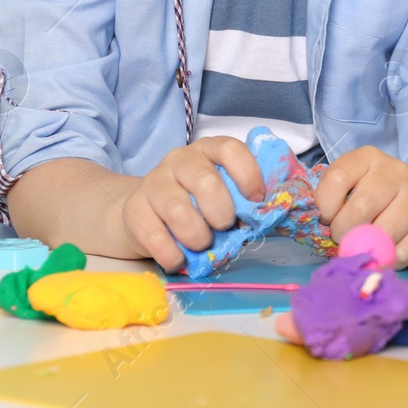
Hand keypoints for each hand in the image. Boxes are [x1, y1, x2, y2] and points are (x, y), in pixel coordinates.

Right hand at [117, 137, 263, 270]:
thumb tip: (274, 218)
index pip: (229, 149)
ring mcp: (154, 183)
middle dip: (222, 212)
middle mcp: (179, 161)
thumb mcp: (219, 192)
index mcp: (207, 150)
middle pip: (205, 181)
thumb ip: (242, 199)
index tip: (257, 199)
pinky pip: (155, 237)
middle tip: (225, 226)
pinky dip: (173, 255)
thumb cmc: (193, 203)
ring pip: (179, 211)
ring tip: (202, 243)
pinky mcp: (134, 210)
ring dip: (198, 237)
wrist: (141, 212)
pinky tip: (180, 259)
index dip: (248, 173)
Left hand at [313, 145, 407, 267]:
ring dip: (368, 248)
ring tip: (365, 246)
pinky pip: (404, 251)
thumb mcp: (349, 188)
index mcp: (368, 158)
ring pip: (384, 233)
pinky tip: (386, 253)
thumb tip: (303, 227)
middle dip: (344, 233)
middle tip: (343, 239)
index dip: (325, 206)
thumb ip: (329, 202)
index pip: (338, 178)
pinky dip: (389, 260)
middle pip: (361, 208)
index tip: (326, 219)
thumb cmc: (373, 198)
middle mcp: (395, 171)